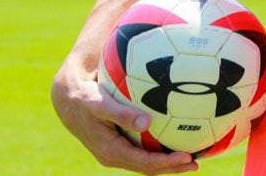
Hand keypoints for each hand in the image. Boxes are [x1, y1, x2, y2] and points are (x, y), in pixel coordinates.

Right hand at [51, 62, 198, 174]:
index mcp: (110, 151)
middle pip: (148, 168)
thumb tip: (147, 122)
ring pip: (146, 162)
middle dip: (172, 168)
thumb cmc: (85, 98)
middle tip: (196, 164)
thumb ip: (122, 113)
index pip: (144, 163)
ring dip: (168, 162)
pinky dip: (159, 149)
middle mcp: (115, 156)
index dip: (166, 163)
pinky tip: (176, 138)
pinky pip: (143, 150)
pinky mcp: (120, 143)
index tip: (187, 158)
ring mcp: (117, 151)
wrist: (69, 99)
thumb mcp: (100, 104)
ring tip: (192, 157)